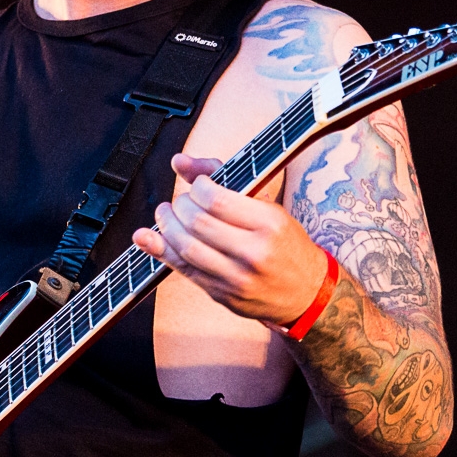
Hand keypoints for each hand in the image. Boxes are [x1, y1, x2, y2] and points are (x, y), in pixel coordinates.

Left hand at [133, 153, 329, 326]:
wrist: (306, 291)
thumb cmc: (284, 243)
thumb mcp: (267, 206)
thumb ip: (224, 178)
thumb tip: (179, 161)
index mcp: (269, 224)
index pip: (217, 200)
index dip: (197, 188)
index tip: (198, 186)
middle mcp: (254, 252)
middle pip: (197, 223)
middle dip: (179, 207)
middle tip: (180, 202)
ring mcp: (237, 278)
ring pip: (186, 248)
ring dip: (166, 227)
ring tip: (166, 216)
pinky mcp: (222, 295)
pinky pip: (184, 270)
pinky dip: (162, 251)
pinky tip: (150, 239)